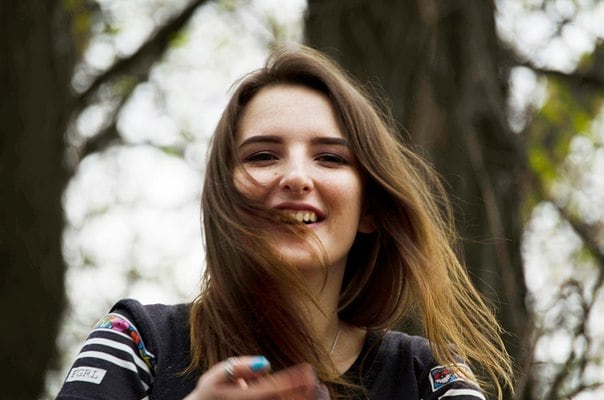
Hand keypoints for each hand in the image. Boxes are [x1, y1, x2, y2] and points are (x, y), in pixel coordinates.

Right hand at [184, 356, 329, 399]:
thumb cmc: (209, 393)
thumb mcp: (215, 376)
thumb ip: (238, 367)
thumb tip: (265, 364)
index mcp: (245, 398)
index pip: (273, 390)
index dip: (292, 381)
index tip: (308, 372)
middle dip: (301, 391)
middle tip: (315, 380)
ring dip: (300, 398)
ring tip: (317, 389)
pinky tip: (303, 394)